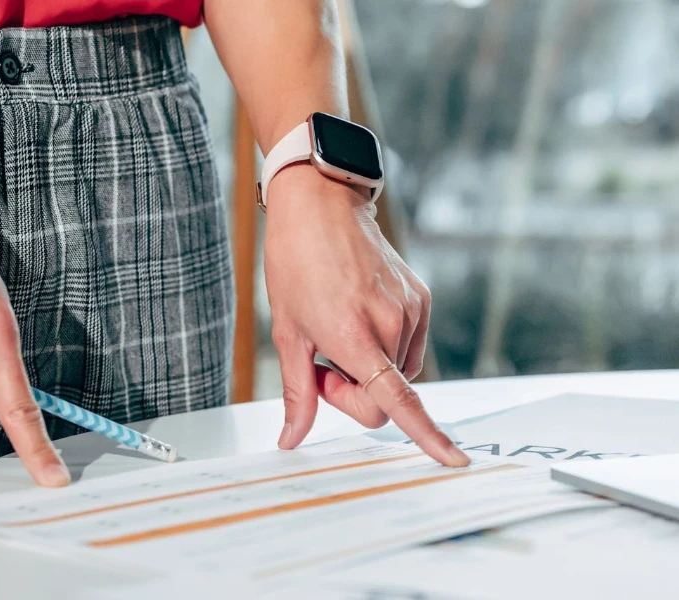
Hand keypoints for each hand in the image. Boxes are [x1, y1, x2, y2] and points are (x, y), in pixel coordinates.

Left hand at [263, 164, 468, 466]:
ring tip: (339, 327)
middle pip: (384, 396)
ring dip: (369, 366)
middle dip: (352, 392)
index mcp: (355, 336)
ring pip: (397, 371)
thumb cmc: (295, 263)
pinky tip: (360, 315)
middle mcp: (391, 324)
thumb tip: (291, 439)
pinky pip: (409, 345)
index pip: (397, 399)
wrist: (320, 206)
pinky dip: (385, 345)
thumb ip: (296, 393)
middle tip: (321, 360)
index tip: (453, 461)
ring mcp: (410, 309)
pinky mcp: (421, 298)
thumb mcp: (287, 332)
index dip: (426, 436)